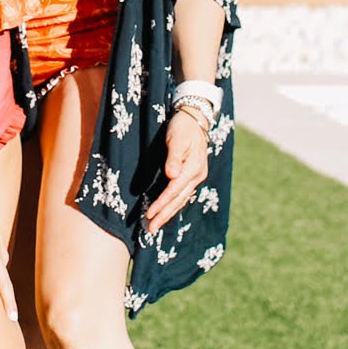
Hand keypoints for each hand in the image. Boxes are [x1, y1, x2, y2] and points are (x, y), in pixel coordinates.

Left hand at [144, 106, 209, 235]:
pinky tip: (166, 212)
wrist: (194, 118)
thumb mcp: (177, 138)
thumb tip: (172, 176)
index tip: (150, 214)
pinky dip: (173, 204)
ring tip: (155, 225)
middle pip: (179, 200)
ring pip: (181, 199)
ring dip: (168, 213)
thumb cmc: (182, 127)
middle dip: (164, 215)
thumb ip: (174, 157)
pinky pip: (182, 194)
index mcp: (193, 168)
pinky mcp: (192, 175)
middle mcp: (197, 175)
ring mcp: (196, 176)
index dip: (162, 203)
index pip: (174, 190)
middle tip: (150, 229)